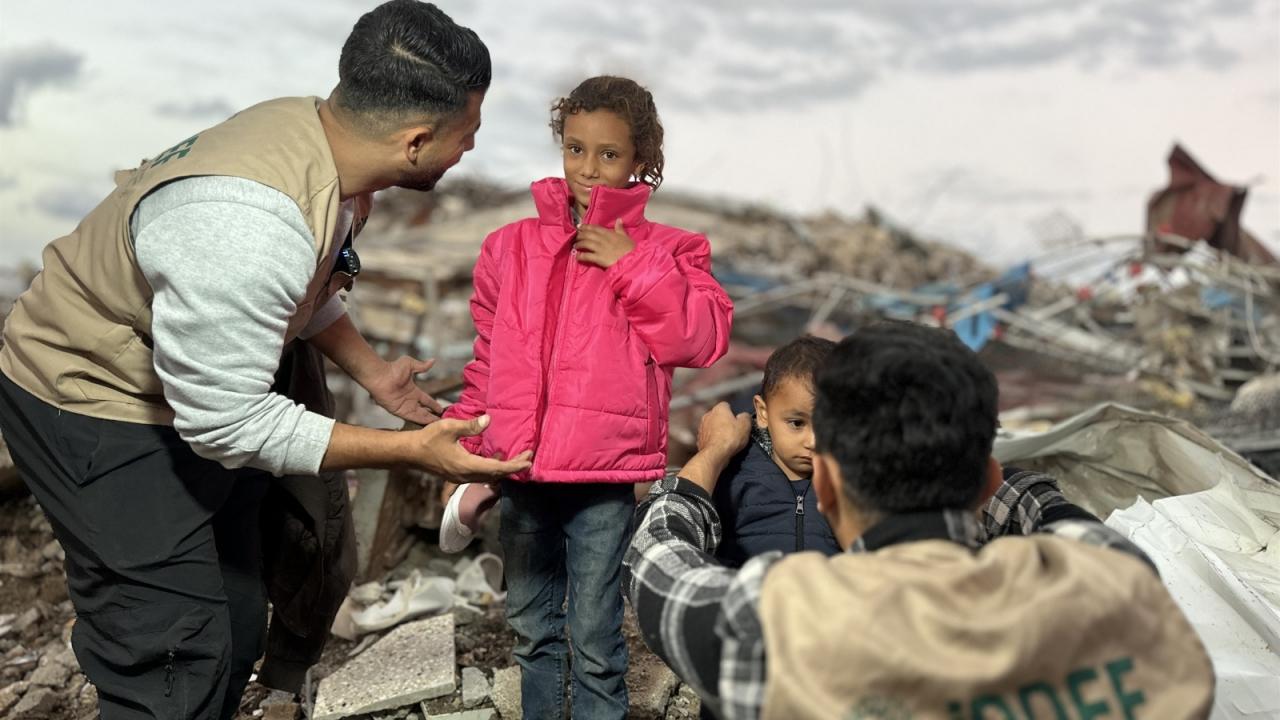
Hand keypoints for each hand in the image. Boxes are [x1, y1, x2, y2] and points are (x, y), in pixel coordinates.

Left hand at [365, 356, 443, 423]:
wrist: (380, 376)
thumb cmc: (392, 368)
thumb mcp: (410, 364)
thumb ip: (422, 366)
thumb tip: (433, 361)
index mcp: (413, 390)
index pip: (427, 400)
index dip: (434, 405)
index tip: (443, 409)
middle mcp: (409, 400)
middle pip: (424, 411)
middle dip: (433, 416)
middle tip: (444, 421)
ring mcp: (404, 406)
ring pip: (420, 416)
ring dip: (428, 420)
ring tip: (439, 426)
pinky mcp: (399, 411)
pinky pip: (412, 418)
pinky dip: (420, 421)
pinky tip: (428, 425)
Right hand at [411, 415, 532, 482]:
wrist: (410, 452)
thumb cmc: (428, 439)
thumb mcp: (450, 427)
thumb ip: (470, 425)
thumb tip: (489, 419)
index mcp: (467, 465)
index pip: (497, 468)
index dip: (515, 465)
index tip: (528, 460)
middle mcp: (466, 475)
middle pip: (496, 475)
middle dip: (513, 467)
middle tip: (528, 457)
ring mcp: (462, 477)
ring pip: (489, 477)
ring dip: (503, 468)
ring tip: (516, 457)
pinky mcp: (458, 475)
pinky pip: (480, 475)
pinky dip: (491, 468)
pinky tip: (494, 456)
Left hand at [574, 219, 634, 267]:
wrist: (631, 259)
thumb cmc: (630, 249)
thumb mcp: (626, 237)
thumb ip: (620, 229)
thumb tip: (619, 219)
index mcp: (609, 233)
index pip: (595, 228)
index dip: (586, 227)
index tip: (579, 226)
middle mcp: (602, 239)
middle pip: (588, 235)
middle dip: (580, 235)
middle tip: (576, 236)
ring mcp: (600, 248)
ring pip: (586, 243)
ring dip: (579, 244)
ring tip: (575, 246)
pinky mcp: (599, 258)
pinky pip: (587, 256)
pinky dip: (581, 256)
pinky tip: (577, 257)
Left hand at [681, 402, 750, 496]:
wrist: (715, 454)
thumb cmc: (730, 438)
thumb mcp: (745, 425)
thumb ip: (745, 417)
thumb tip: (744, 416)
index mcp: (719, 409)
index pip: (726, 406)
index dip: (733, 413)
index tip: (738, 422)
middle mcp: (708, 415)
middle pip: (718, 416)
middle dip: (725, 422)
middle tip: (734, 432)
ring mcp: (702, 427)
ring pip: (712, 427)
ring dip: (718, 432)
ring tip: (727, 441)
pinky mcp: (699, 439)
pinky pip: (708, 438)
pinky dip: (713, 441)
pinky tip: (720, 447)